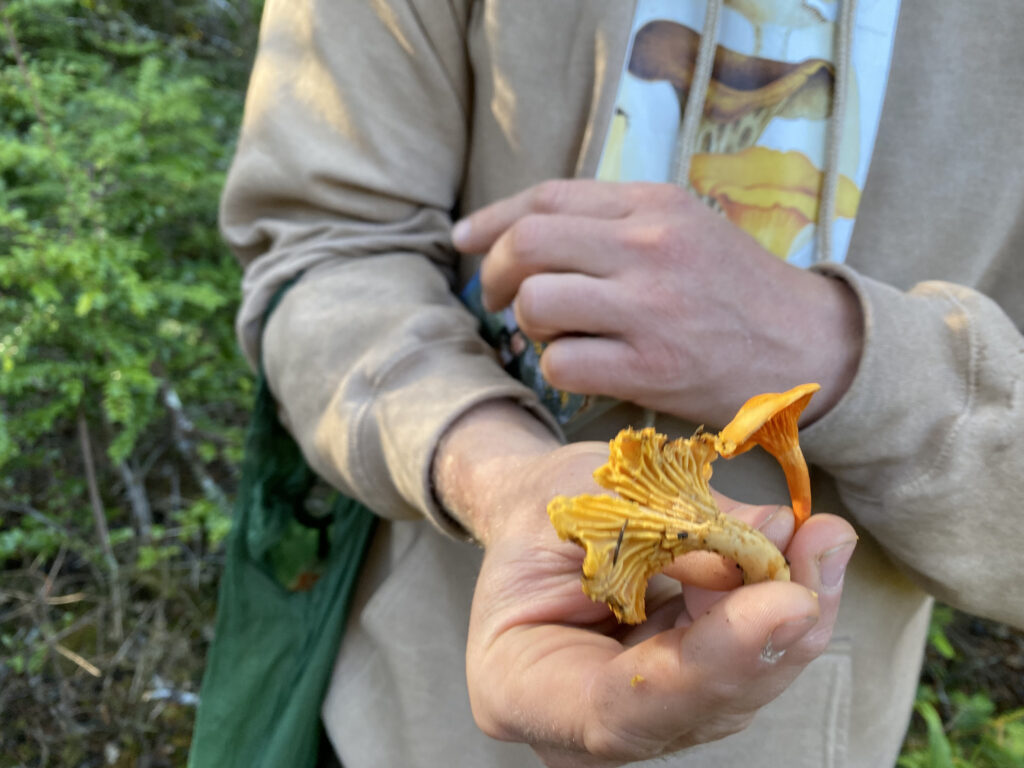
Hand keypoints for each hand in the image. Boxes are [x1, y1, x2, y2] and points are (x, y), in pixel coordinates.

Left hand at [451, 179, 861, 426]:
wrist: (809, 347)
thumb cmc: (736, 290)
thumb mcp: (684, 228)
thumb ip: (614, 221)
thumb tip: (524, 232)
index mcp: (655, 204)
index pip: (547, 197)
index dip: (493, 219)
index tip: (466, 240)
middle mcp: (650, 247)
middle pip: (529, 243)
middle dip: (493, 272)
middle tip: (494, 297)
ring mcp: (650, 308)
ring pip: (537, 303)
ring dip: (527, 323)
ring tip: (550, 334)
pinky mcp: (652, 368)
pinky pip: (563, 363)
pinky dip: (557, 368)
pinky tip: (582, 368)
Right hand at [464, 443, 855, 767]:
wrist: (540, 518)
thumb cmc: (545, 506)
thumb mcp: (591, 498)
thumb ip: (674, 527)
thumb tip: (776, 533)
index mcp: (518, 687)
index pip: (623, 706)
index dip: (714, 661)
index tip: (789, 600)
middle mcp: (577, 730)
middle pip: (696, 708)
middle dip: (774, 630)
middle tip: (823, 546)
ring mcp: (638, 722)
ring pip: (740, 691)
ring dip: (791, 613)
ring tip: (816, 537)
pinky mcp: (685, 699)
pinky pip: (750, 666)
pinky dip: (784, 608)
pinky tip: (801, 553)